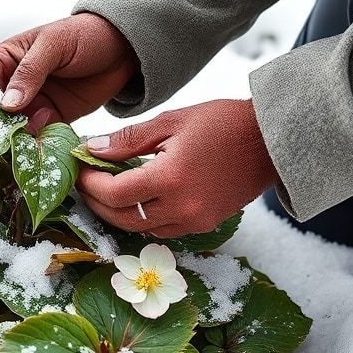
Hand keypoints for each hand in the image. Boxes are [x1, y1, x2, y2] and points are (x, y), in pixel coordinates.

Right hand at [0, 13, 139, 131]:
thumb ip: (29, 72)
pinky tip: (50, 143)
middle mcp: (14, 86)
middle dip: (3, 129)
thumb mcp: (54, 45)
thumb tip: (7, 104)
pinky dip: (43, 143)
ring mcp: (33, 104)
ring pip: (16, 130)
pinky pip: (40, 136)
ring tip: (36, 142)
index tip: (3, 116)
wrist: (123, 47)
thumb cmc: (84, 34)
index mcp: (5, 61)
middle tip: (14, 140)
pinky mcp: (53, 119)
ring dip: (23, 139)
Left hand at [76, 99, 279, 236]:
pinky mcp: (205, 225)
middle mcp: (181, 207)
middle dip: (97, 203)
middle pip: (122, 218)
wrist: (272, 141)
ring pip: (141, 229)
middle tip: (86, 185)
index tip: (80, 171)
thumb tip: (92, 149)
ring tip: (107, 191)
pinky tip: (137, 200)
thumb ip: (128, 139)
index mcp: (169, 179)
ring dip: (118, 213)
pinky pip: (163, 231)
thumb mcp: (171, 121)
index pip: (114, 193)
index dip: (90, 184)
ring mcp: (194, 220)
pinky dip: (144, 219)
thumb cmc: (222, 123)